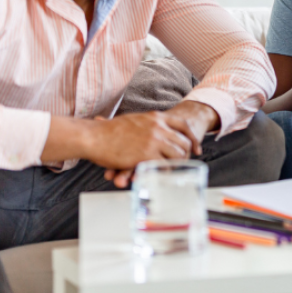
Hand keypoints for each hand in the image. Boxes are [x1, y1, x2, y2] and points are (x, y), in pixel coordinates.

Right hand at [101, 100, 216, 187]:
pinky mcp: (147, 154)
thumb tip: (155, 127)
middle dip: (186, 155)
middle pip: (184, 142)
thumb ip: (147, 124)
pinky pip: (165, 166)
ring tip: (172, 171)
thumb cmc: (109, 131)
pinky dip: (165, 172)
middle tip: (184, 165)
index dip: (192, 138)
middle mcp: (158, 127)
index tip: (197, 148)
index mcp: (155, 117)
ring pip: (178, 154)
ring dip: (176, 164)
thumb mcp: (134, 120)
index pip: (183, 125)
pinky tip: (160, 175)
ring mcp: (154, 140)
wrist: (94, 137)